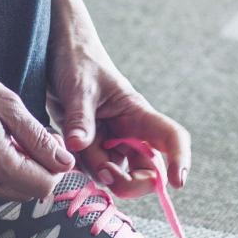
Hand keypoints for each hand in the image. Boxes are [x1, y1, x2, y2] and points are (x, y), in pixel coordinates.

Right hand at [0, 47, 74, 200]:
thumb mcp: (7, 104)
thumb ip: (38, 137)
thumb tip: (64, 161)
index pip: (41, 187)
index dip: (54, 169)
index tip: (52, 148)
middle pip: (21, 193)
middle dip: (34, 172)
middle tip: (30, 140)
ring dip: (9, 170)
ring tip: (1, 136)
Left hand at [47, 13, 191, 198]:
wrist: (57, 53)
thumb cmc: (77, 60)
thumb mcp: (78, 87)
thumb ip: (80, 118)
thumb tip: (78, 146)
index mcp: (137, 113)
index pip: (171, 138)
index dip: (180, 160)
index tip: (177, 183)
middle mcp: (129, 132)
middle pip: (147, 171)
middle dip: (129, 182)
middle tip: (104, 173)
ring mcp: (111, 142)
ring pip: (115, 175)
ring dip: (95, 170)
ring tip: (73, 143)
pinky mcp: (92, 147)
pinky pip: (92, 169)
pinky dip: (80, 166)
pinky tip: (67, 146)